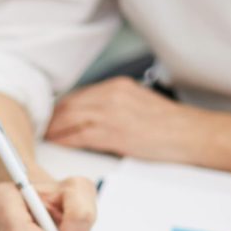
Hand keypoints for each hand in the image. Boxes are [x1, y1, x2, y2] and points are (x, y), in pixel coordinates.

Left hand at [45, 77, 208, 161]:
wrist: (190, 134)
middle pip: (69, 105)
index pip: (79, 95)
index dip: (61, 108)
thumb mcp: (138, 103)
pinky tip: (57, 145)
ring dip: (54, 130)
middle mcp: (111, 95)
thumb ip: (115, 105)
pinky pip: (78, 136)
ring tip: (45, 139)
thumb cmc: (169, 125)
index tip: (51, 116)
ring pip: (69, 119)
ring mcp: (111, 113)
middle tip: (41, 129)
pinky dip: (64, 140)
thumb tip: (93, 115)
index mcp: (117, 86)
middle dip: (52, 118)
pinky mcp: (112, 133)